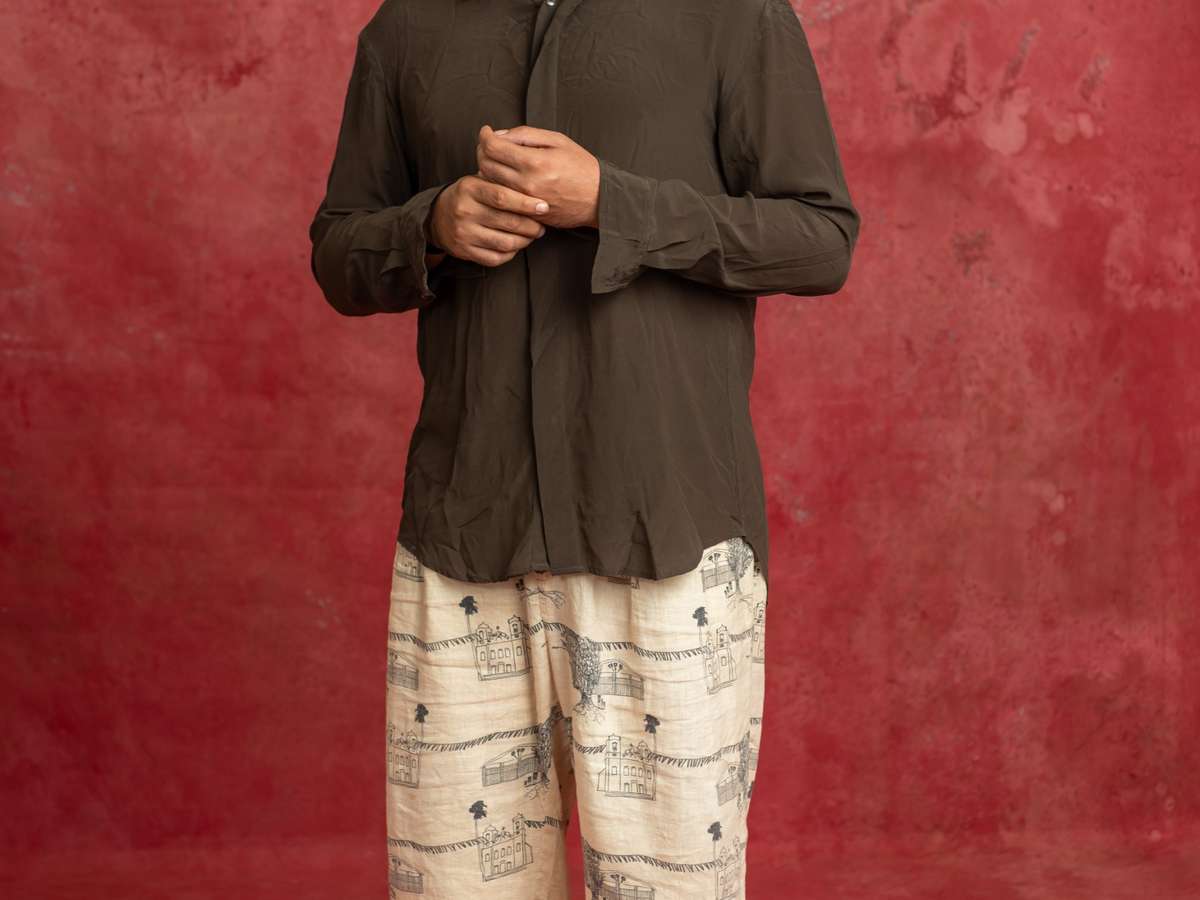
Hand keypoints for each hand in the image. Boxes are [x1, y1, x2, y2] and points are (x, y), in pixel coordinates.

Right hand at [426, 174, 550, 267]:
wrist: (438, 217)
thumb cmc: (470, 197)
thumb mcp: (480, 182)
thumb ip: (502, 182)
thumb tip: (537, 187)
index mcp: (469, 188)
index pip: (502, 197)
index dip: (526, 204)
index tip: (544, 207)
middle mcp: (464, 211)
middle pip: (507, 222)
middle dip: (531, 226)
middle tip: (542, 226)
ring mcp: (463, 233)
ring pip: (505, 243)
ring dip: (525, 241)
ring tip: (532, 235)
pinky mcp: (464, 251)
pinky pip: (496, 258)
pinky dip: (511, 253)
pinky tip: (516, 245)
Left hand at [475, 124, 599, 229]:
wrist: (599, 199)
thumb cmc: (581, 167)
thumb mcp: (557, 141)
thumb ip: (526, 135)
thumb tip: (499, 135)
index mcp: (534, 162)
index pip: (493, 147)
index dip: (484, 136)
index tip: (486, 131)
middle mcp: (526, 184)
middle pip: (486, 165)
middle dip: (482, 150)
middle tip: (489, 144)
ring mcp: (525, 201)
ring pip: (490, 183)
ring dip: (487, 168)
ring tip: (497, 160)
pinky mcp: (526, 213)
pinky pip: (501, 198)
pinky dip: (497, 186)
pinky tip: (505, 177)